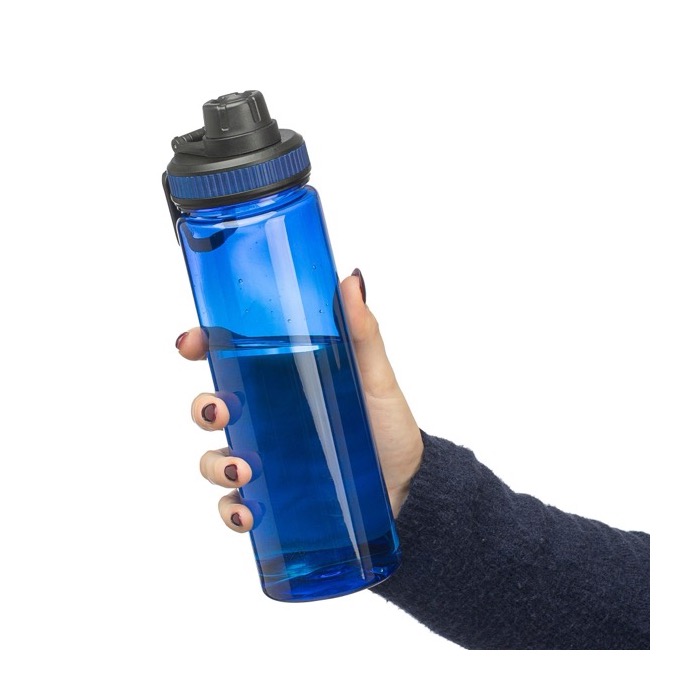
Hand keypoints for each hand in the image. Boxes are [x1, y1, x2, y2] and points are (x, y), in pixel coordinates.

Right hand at [176, 269, 423, 532]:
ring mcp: (267, 460)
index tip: (190, 343)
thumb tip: (351, 280)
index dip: (200, 346)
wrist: (410, 489)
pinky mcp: (275, 500)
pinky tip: (249, 511)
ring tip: (242, 470)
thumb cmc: (390, 429)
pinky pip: (236, 505)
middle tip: (220, 409)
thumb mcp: (376, 378)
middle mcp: (267, 419)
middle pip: (211, 407)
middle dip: (202, 407)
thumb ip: (363, 332)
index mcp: (282, 382)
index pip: (228, 359)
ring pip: (215, 458)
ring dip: (215, 464)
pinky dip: (232, 510)